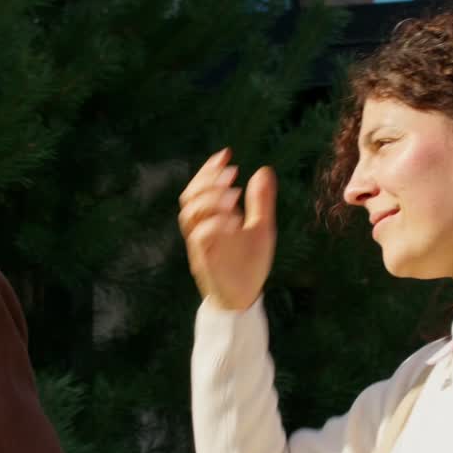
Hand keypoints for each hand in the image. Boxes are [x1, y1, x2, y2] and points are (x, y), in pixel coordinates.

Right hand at [178, 148, 276, 310]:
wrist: (245, 298)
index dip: (208, 169)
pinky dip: (215, 224)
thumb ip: (260, 201)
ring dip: (210, 199)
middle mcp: (202, 228)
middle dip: (208, 180)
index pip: (200, 188)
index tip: (226, 155)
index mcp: (212, 218)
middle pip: (190, 197)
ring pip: (190, 214)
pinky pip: (200, 237)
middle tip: (232, 173)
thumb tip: (263, 170)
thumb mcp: (261, 228)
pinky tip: (234, 221)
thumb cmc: (250, 264)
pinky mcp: (205, 260)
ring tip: (234, 196)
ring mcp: (201, 244)